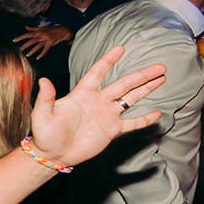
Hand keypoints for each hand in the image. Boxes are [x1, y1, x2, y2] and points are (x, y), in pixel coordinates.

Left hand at [13, 25, 71, 59]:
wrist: (63, 31)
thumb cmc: (52, 29)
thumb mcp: (42, 28)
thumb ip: (33, 28)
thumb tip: (25, 27)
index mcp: (39, 31)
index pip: (28, 34)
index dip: (21, 37)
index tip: (14, 40)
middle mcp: (42, 35)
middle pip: (31, 41)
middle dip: (25, 45)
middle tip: (19, 50)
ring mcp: (46, 39)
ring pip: (37, 46)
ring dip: (32, 51)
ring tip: (27, 55)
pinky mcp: (51, 43)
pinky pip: (45, 50)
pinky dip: (41, 54)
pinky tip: (37, 58)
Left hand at [26, 45, 165, 167]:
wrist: (53, 155)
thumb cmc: (45, 134)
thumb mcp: (42, 114)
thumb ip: (46, 98)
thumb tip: (44, 80)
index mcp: (82, 94)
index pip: (97, 73)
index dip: (108, 61)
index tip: (121, 48)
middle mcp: (97, 101)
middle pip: (123, 84)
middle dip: (141, 75)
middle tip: (160, 67)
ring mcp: (106, 115)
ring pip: (130, 99)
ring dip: (146, 89)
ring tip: (161, 78)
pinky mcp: (111, 130)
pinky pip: (131, 123)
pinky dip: (144, 119)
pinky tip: (156, 113)